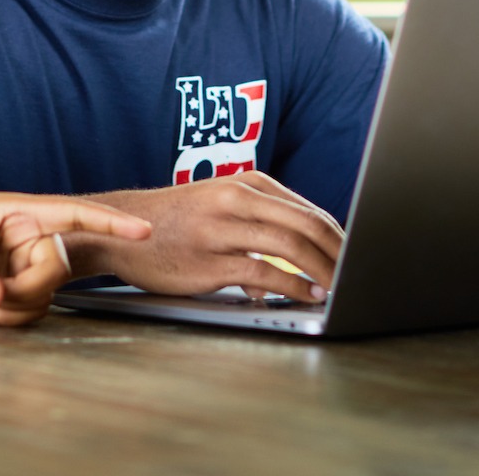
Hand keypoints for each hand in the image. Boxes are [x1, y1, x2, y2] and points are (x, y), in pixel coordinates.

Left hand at [0, 193, 152, 326]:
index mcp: (19, 211)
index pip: (73, 214)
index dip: (108, 221)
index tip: (142, 229)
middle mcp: (28, 235)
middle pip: (54, 270)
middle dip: (28, 292)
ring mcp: (23, 260)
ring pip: (44, 294)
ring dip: (18, 309)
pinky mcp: (14, 281)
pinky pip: (30, 306)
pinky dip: (12, 316)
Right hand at [71, 174, 341, 302]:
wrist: (121, 229)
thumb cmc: (177, 221)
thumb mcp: (221, 206)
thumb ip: (262, 223)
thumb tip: (303, 258)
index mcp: (244, 182)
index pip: (307, 210)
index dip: (338, 236)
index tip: (356, 256)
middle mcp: (235, 199)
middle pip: (306, 225)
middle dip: (338, 253)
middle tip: (357, 274)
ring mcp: (221, 229)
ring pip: (289, 246)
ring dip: (322, 271)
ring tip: (339, 287)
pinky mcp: (208, 260)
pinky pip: (263, 273)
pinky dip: (293, 287)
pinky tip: (307, 296)